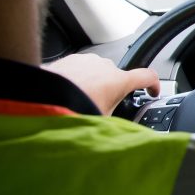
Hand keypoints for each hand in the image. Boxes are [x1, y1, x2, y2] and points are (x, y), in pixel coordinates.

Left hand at [44, 53, 159, 115]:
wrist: (40, 97)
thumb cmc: (70, 108)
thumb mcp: (102, 121)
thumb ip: (115, 122)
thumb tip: (120, 135)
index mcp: (118, 80)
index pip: (148, 76)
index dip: (154, 85)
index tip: (152, 91)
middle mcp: (104, 66)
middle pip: (117, 77)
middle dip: (112, 90)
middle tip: (100, 107)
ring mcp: (85, 60)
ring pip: (96, 72)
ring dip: (93, 84)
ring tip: (79, 101)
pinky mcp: (68, 59)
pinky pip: (78, 69)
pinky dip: (76, 80)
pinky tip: (66, 94)